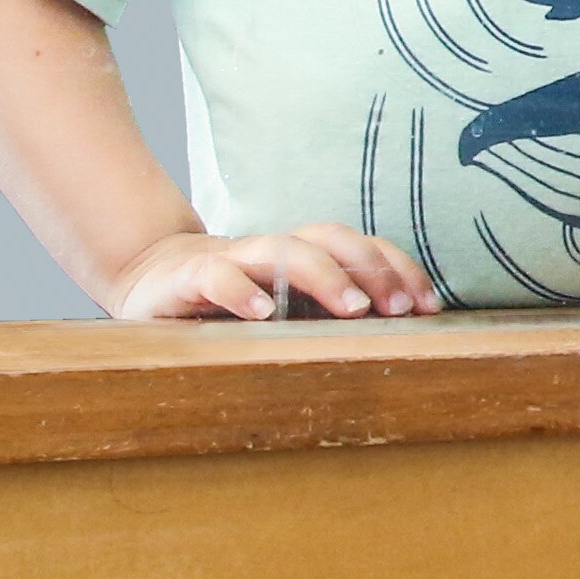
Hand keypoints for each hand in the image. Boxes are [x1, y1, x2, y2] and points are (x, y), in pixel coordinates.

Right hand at [108, 224, 436, 321]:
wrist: (152, 280)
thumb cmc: (234, 302)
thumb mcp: (289, 311)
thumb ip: (331, 316)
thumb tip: (402, 339)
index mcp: (302, 256)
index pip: (359, 247)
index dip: (396, 269)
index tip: (427, 306)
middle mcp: (274, 251)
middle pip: (329, 239)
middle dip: (370, 269)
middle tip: (396, 309)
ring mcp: (233, 260)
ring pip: (282, 250)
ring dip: (324, 276)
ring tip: (352, 309)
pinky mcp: (191, 277)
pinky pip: (217, 275)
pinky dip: (240, 291)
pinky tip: (262, 314)